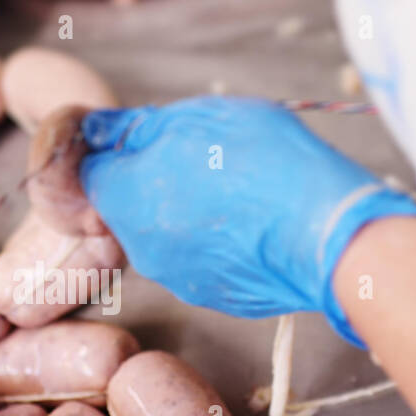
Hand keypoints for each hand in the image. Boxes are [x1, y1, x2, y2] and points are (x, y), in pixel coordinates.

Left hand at [80, 97, 415, 341]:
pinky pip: (196, 259)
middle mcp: (140, 247)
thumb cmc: (267, 164)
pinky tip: (250, 219)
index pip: (87, 173)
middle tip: (202, 156)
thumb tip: (98, 130)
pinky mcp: (211, 297)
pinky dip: (213, 239)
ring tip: (235, 186)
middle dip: (151, 180)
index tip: (139, 137)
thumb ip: (138, 128)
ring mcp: (176, 279)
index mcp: (125, 198)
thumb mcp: (200, 118)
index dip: (111, 150)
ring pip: (162, 233)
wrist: (328, 236)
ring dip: (184, 209)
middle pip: (126, 205)